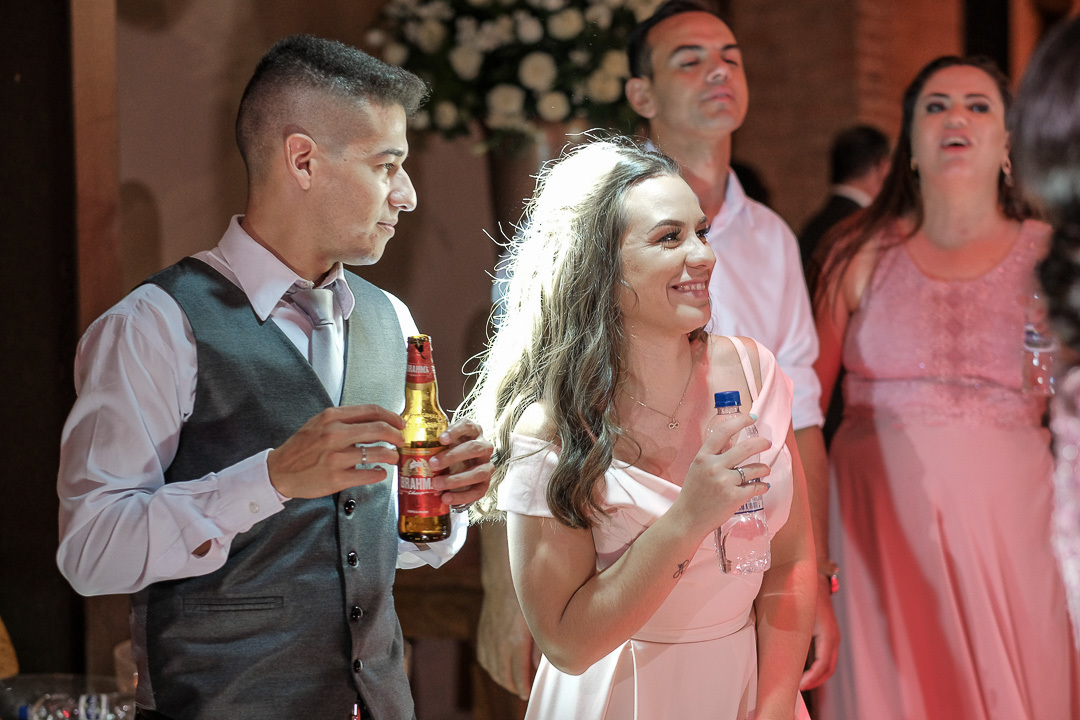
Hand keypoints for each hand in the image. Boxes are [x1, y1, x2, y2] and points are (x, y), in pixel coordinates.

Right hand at [267, 404, 403, 498]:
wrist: (280, 471)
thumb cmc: (302, 447)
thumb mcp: (320, 424)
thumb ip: (346, 420)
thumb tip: (377, 422)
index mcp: (331, 417)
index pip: (372, 411)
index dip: (392, 416)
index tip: (400, 423)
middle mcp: (334, 435)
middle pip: (379, 430)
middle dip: (397, 436)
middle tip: (401, 441)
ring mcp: (336, 458)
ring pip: (378, 453)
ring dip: (392, 456)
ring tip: (393, 458)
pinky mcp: (336, 478)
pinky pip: (369, 474)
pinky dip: (379, 474)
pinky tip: (379, 472)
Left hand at [428, 418, 493, 507]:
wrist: (461, 467)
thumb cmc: (448, 452)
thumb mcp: (442, 443)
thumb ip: (431, 443)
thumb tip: (405, 449)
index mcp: (473, 432)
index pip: (468, 426)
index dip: (456, 431)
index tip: (441, 439)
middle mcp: (483, 447)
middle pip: (474, 448)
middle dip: (452, 457)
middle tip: (433, 464)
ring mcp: (486, 465)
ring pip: (478, 472)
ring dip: (456, 479)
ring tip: (437, 485)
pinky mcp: (485, 483)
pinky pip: (478, 491)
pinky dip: (461, 496)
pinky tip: (446, 498)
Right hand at [476, 582, 536, 698]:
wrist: (503, 581)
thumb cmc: (524, 600)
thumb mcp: (537, 623)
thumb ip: (539, 647)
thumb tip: (539, 666)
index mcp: (515, 643)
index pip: (518, 675)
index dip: (523, 687)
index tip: (528, 693)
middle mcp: (499, 644)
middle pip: (504, 676)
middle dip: (514, 686)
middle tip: (523, 690)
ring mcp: (488, 640)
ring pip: (493, 669)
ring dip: (502, 679)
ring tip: (514, 682)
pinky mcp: (483, 634)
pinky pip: (484, 659)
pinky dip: (491, 667)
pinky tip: (499, 667)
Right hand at [672, 410, 772, 538]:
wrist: (688, 518)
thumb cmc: (694, 493)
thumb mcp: (698, 468)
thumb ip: (714, 455)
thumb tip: (733, 440)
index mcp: (703, 457)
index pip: (723, 433)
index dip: (739, 422)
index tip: (750, 417)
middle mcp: (714, 467)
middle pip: (745, 448)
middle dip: (761, 443)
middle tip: (767, 443)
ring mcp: (724, 482)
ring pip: (754, 469)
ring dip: (764, 468)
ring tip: (765, 469)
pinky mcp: (734, 497)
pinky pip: (756, 487)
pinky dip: (762, 486)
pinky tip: (762, 486)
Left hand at [800, 581, 839, 689]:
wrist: (815, 579)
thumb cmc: (803, 593)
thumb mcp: (797, 612)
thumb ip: (790, 629)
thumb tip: (777, 648)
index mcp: (827, 634)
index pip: (823, 665)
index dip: (811, 678)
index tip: (798, 685)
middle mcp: (833, 638)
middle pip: (828, 669)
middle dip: (814, 681)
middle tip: (796, 688)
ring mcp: (833, 636)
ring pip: (829, 664)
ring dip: (816, 676)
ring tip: (799, 683)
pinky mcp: (828, 635)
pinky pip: (826, 656)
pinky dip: (817, 668)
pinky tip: (803, 670)